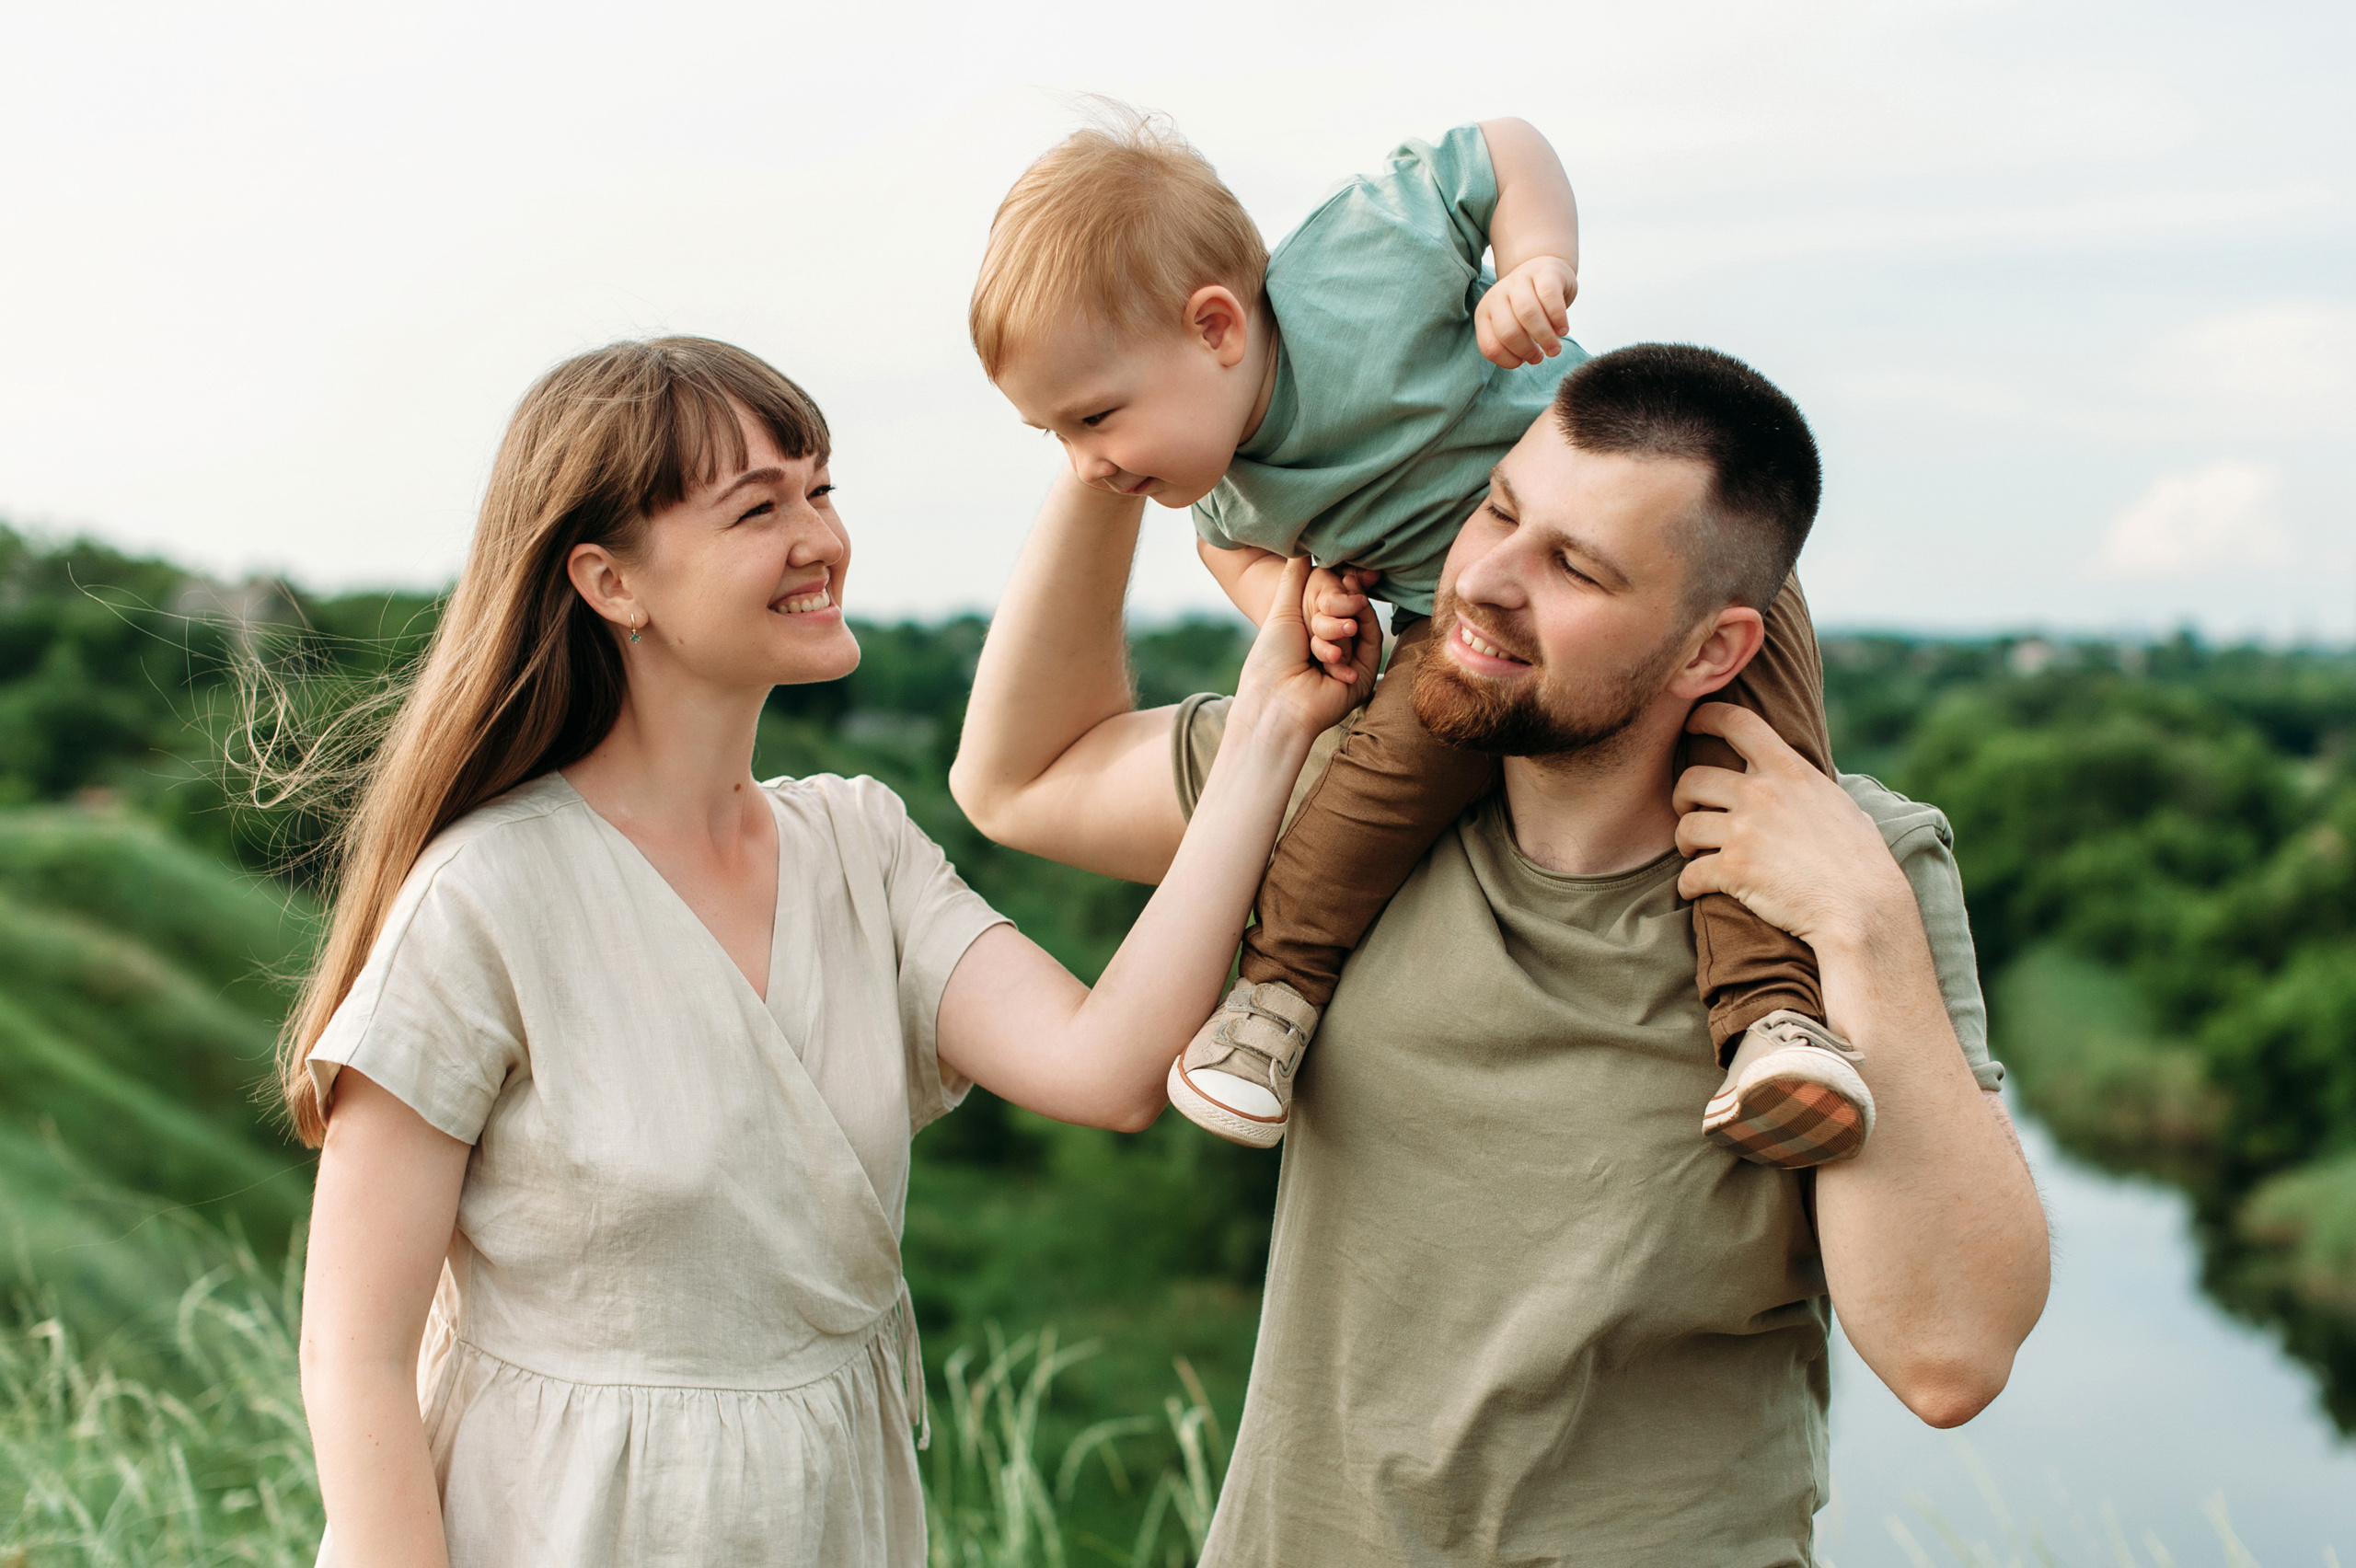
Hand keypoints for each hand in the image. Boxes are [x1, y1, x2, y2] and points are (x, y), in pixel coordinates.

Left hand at [1232, 556, 1380, 748]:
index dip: (1341, 588)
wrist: (1275, 698)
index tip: (1343, 571)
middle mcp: (1331, 651)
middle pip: (1351, 615)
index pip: (1335, 606)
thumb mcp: (1282, 610)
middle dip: (1349, 599)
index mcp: (1312, 637)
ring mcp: (1348, 665)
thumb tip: (1299, 546)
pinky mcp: (1362, 678)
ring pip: (1362, 628)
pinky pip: (1372, 646)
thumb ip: (1293, 578)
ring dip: (1350, 617)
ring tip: (1343, 610)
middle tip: (1350, 582)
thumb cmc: (1271, 657)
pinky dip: (1362, 632)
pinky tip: (1349, 625)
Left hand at [1476, 255, 1577, 368]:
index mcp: (1485, 314)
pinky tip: (1562, 330)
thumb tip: (1525, 359)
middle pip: (1508, 331)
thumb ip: (1511, 344)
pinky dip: (1558, 319)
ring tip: (1554, 349)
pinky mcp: (1544, 273)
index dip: (1508, 360)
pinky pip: (1549, 297)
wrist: (1543, 271)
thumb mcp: (1512, 325)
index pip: (1490, 346)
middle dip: (1527, 351)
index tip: (1523, 361)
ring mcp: (1520, 281)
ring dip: (1544, 338)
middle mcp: (1498, 295)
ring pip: (1528, 314)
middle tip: (1540, 358)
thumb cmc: (1528, 308)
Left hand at [1672, 704, 1914, 949]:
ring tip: (1696, 855)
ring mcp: (1745, 830)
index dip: (1705, 717)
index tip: (1690, 725)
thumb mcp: (1843, 807)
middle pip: (1692, 779)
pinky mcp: (1733, 870)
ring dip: (1685, 843)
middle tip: (1691, 813)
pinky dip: (1688, 885)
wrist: (1864, 910)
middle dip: (1683, 798)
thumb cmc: (1863, 864)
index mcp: (1790, 771)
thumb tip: (1806, 786)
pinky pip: (1689, 874)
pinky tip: (1697, 890)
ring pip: (1685, 827)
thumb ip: (1811, 790)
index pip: (1738, 723)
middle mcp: (1762, 794)